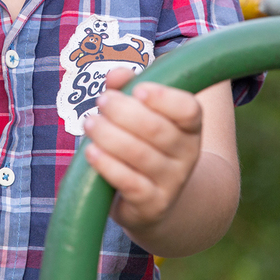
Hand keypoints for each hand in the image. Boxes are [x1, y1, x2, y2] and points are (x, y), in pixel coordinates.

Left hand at [82, 66, 203, 232]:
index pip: (189, 110)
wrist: (156, 201)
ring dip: (110, 135)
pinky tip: (91, 152)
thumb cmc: (144, 144)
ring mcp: (171, 182)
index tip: (138, 90)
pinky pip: (131, 183)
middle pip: (158, 130)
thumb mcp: (140, 114)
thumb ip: (128, 88)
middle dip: (124, 112)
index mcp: (189, 127)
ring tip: (89, 123)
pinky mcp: (152, 204)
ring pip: (141, 155)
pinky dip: (108, 166)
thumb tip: (115, 75)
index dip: (165, 98)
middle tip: (102, 101)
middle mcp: (187, 154)